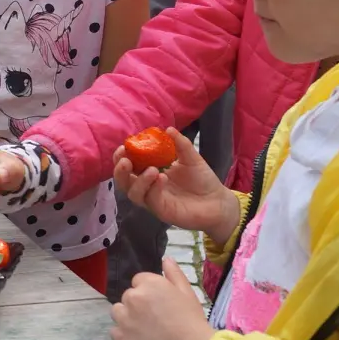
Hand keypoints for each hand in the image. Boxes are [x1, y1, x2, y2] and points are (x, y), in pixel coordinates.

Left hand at [110, 258, 215, 339]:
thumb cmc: (192, 320)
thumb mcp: (187, 292)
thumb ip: (173, 273)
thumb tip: (165, 259)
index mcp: (148, 284)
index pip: (138, 281)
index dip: (149, 292)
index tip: (159, 304)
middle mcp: (132, 297)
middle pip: (128, 296)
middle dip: (138, 304)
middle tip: (155, 318)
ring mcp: (124, 317)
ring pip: (118, 311)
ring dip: (127, 317)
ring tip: (145, 329)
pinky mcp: (119, 337)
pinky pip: (115, 331)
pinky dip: (124, 334)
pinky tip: (139, 339)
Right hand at [114, 128, 239, 242]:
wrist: (218, 201)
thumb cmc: (202, 180)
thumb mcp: (191, 158)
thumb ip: (180, 144)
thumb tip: (168, 129)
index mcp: (150, 172)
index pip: (128, 166)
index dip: (121, 157)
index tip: (124, 146)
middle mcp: (147, 187)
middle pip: (123, 182)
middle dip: (120, 171)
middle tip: (126, 160)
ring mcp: (153, 200)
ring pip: (133, 193)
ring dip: (138, 180)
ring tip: (152, 169)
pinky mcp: (162, 211)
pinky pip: (151, 200)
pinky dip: (153, 188)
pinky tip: (162, 178)